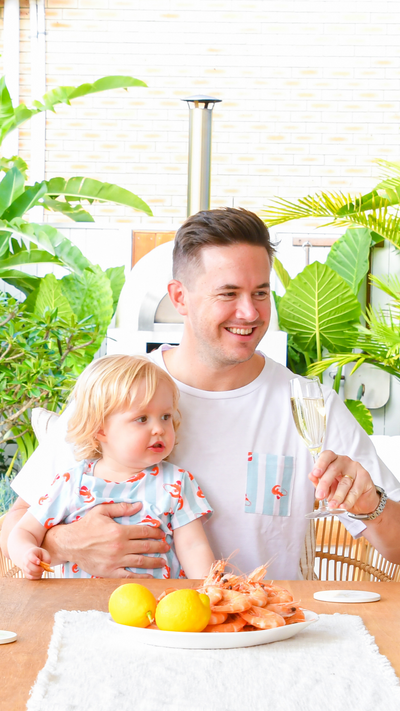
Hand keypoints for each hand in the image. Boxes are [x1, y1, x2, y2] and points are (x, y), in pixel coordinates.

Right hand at [22, 546, 51, 579]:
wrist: (30, 557)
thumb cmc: (39, 555)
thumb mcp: (44, 553)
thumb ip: (47, 558)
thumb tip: (47, 566)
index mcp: (30, 553)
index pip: (30, 556)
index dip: (34, 559)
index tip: (39, 562)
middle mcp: (25, 560)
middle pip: (28, 565)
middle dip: (37, 568)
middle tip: (43, 569)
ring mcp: (24, 567)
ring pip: (29, 572)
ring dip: (37, 573)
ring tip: (42, 571)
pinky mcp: (25, 573)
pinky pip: (30, 577)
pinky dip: (36, 577)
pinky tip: (39, 574)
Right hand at [42, 502, 169, 577]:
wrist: (69, 543)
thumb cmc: (85, 525)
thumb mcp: (101, 511)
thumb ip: (121, 508)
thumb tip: (139, 505)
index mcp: (119, 530)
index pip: (143, 531)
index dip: (155, 532)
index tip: (161, 533)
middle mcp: (119, 546)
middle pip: (145, 546)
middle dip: (159, 546)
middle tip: (166, 547)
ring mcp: (115, 560)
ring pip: (140, 561)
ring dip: (154, 561)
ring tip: (163, 561)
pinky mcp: (109, 571)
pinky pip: (129, 575)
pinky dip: (141, 576)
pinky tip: (150, 576)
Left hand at [309, 450, 379, 515]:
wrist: (361, 499)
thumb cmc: (342, 489)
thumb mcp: (328, 486)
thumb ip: (319, 481)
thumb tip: (311, 476)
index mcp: (333, 460)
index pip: (327, 456)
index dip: (320, 464)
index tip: (315, 474)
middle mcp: (344, 461)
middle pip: (333, 469)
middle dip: (325, 484)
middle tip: (319, 496)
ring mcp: (355, 468)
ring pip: (344, 482)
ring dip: (337, 496)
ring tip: (332, 505)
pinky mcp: (365, 477)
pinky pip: (355, 490)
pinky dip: (348, 500)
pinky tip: (343, 506)